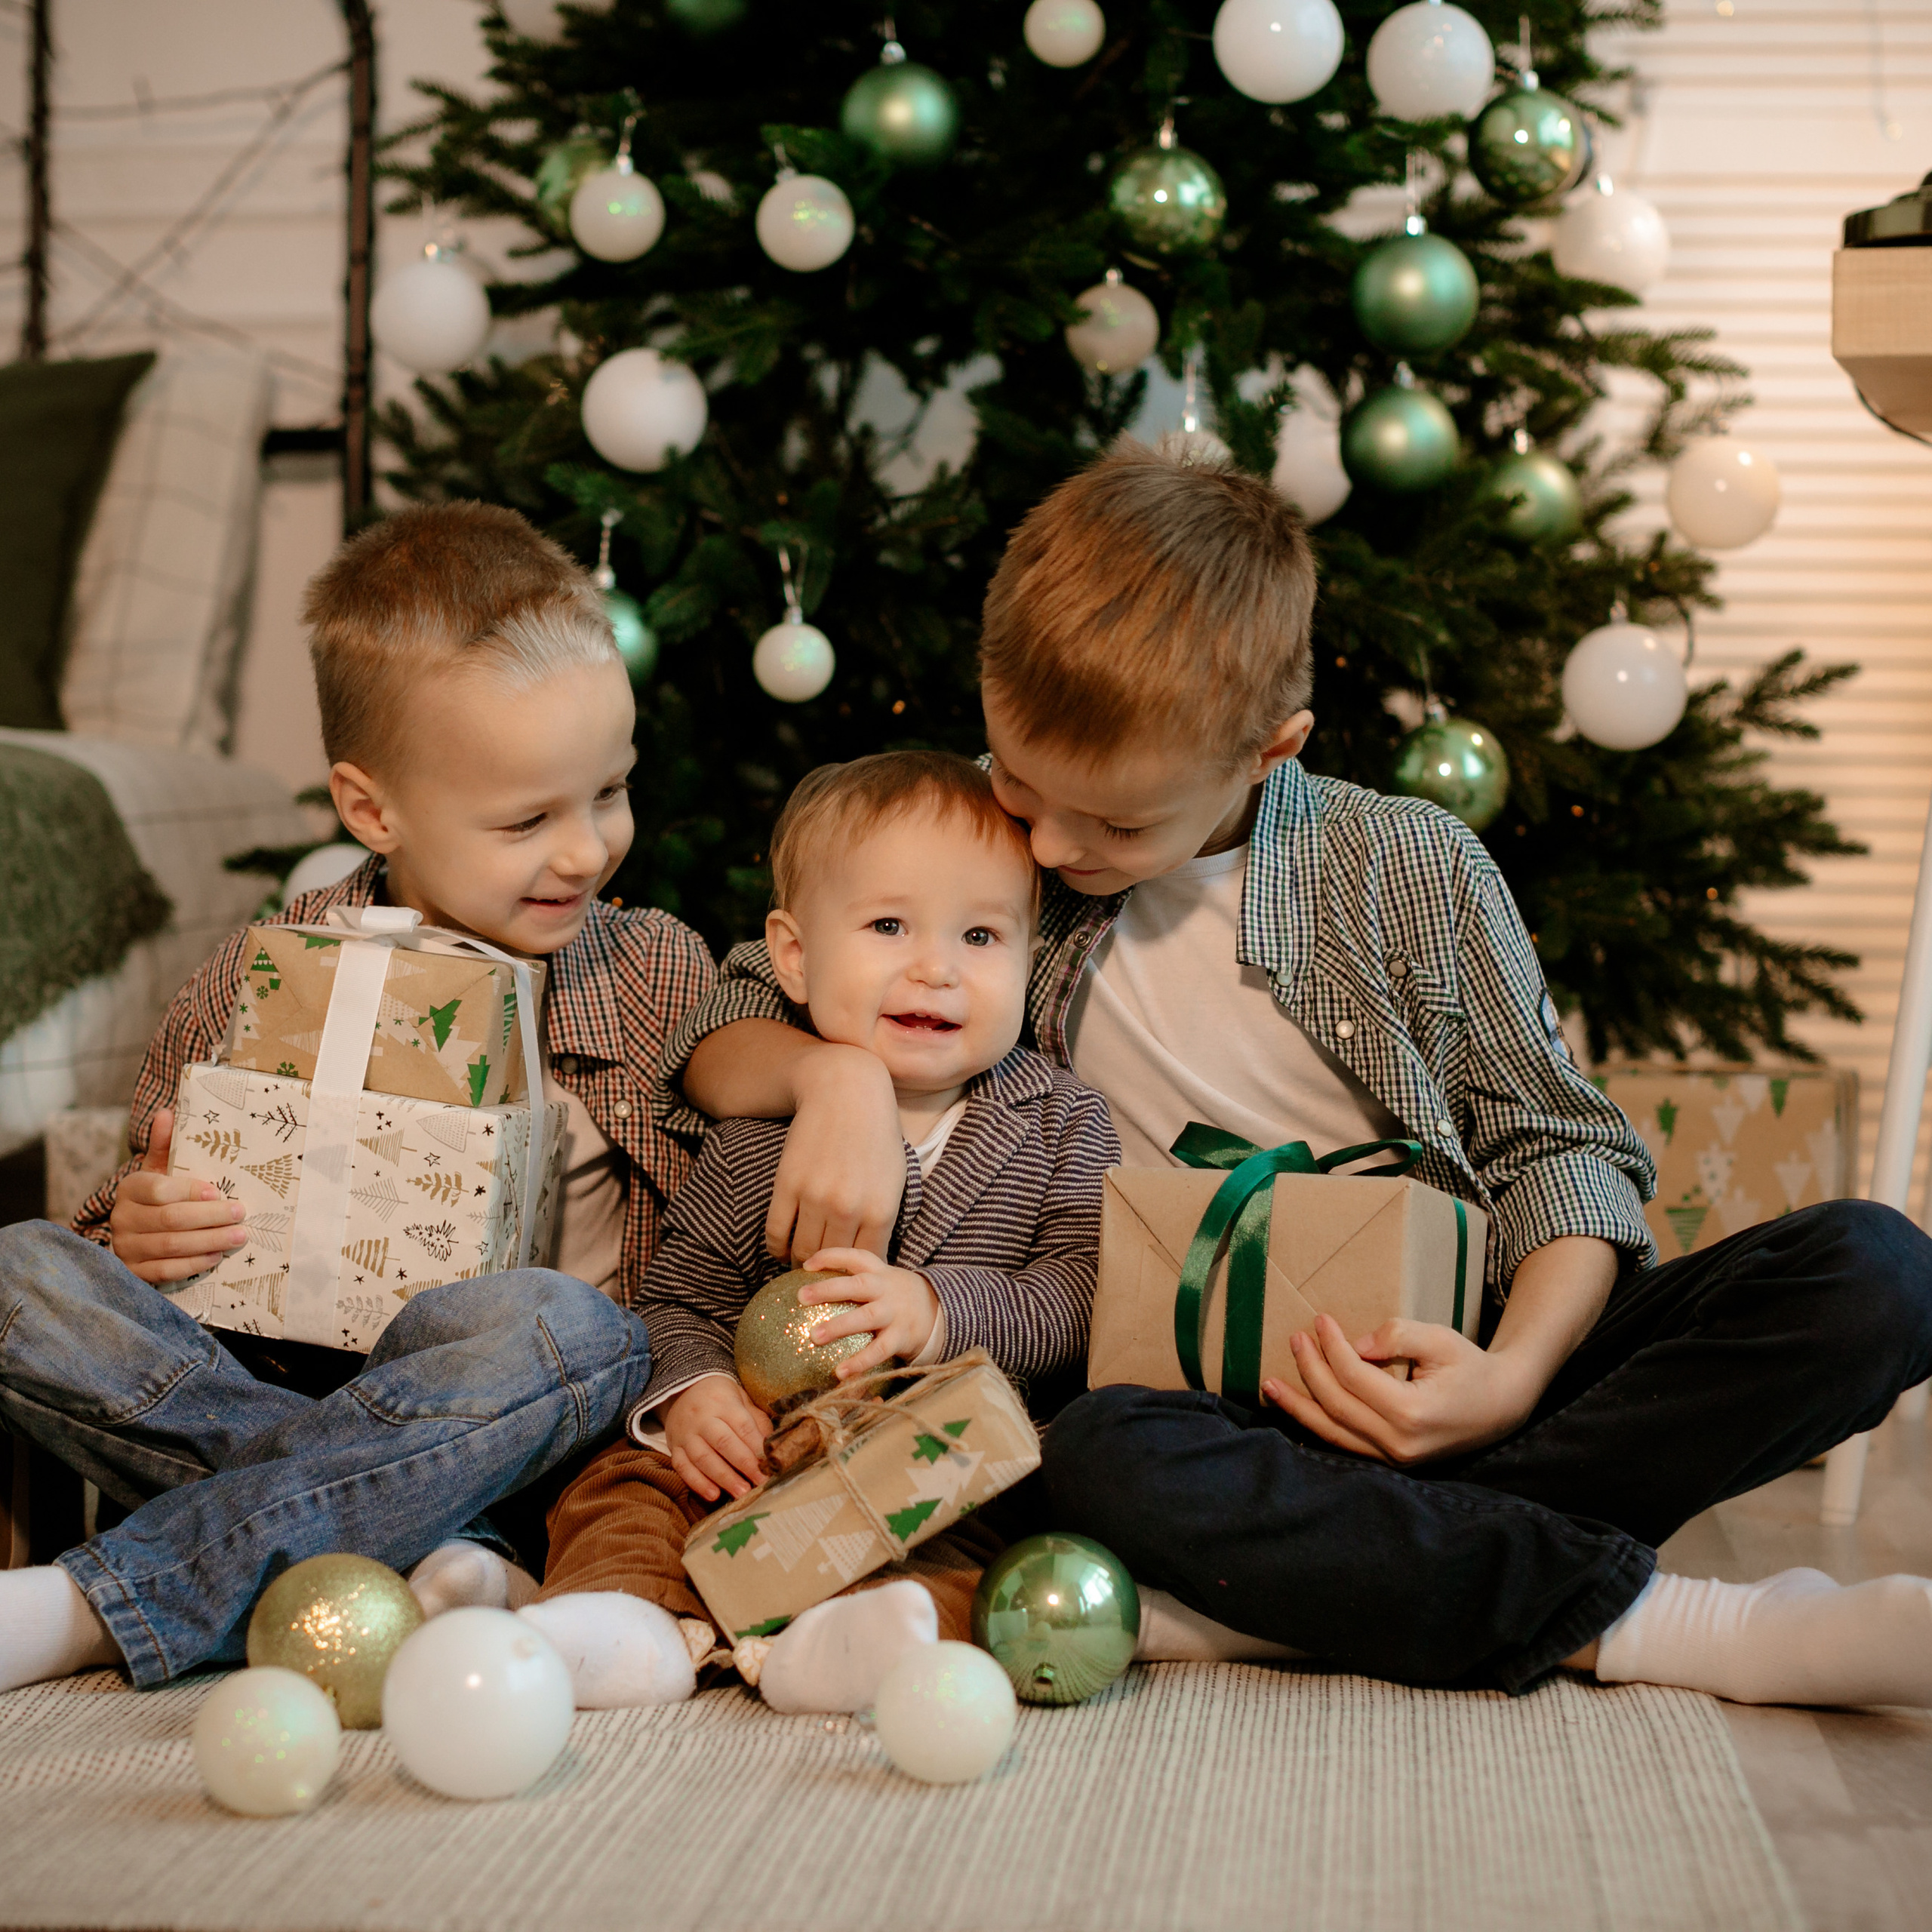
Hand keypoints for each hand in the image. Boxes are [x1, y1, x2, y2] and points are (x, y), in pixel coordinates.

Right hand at [107, 1109, 248, 1284]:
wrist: (136, 1235)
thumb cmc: (159, 1197)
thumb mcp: (160, 1170)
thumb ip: (166, 1145)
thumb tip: (168, 1112)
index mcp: (130, 1189)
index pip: (158, 1189)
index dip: (189, 1191)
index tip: (217, 1192)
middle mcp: (123, 1218)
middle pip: (170, 1219)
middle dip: (210, 1217)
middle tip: (241, 1214)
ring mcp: (126, 1247)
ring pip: (170, 1246)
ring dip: (209, 1241)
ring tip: (239, 1236)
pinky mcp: (134, 1272)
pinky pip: (165, 1271)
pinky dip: (193, 1264)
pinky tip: (215, 1257)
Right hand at [664, 1376, 772, 1502]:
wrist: (683, 1389)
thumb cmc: (721, 1398)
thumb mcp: (741, 1399)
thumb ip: (756, 1421)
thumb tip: (772, 1447)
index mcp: (723, 1402)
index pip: (742, 1425)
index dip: (756, 1446)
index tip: (770, 1464)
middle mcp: (702, 1418)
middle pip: (723, 1442)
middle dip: (744, 1465)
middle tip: (760, 1482)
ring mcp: (686, 1433)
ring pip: (703, 1458)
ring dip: (723, 1478)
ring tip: (741, 1493)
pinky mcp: (674, 1447)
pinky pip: (682, 1467)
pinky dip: (697, 1483)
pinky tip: (713, 1495)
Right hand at [765, 1046, 905, 1264]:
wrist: (845, 1093)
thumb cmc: (876, 1137)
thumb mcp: (894, 1180)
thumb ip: (884, 1221)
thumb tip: (873, 1260)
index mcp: (880, 1210)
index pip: (868, 1264)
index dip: (859, 1276)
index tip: (851, 1279)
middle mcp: (848, 1209)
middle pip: (833, 1261)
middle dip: (828, 1276)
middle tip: (822, 1278)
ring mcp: (814, 1198)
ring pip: (802, 1252)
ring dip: (800, 1264)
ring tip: (801, 1266)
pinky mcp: (787, 1185)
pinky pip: (776, 1233)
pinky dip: (777, 1248)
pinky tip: (782, 1250)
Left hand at [798, 1248, 939, 1379]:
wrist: (939, 1310)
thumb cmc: (895, 1296)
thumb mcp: (881, 1279)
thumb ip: (854, 1281)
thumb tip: (809, 1289)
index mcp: (878, 1272)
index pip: (855, 1257)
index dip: (831, 1257)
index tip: (807, 1265)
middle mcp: (886, 1289)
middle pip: (857, 1285)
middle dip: (828, 1289)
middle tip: (801, 1296)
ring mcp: (894, 1313)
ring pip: (866, 1317)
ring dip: (840, 1326)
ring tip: (815, 1336)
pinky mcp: (901, 1337)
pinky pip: (879, 1350)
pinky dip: (859, 1362)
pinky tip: (839, 1372)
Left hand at [1262, 1314, 1540, 1465]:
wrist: (1501, 1408)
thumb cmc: (1471, 1368)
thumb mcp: (1441, 1340)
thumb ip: (1398, 1336)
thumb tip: (1355, 1344)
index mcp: (1413, 1413)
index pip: (1354, 1377)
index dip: (1332, 1346)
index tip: (1319, 1320)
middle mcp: (1399, 1445)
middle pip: (1336, 1405)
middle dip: (1310, 1369)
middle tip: (1295, 1338)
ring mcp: (1393, 1460)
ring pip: (1332, 1433)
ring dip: (1298, 1407)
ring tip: (1269, 1384)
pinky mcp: (1390, 1462)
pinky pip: (1344, 1445)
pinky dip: (1317, 1426)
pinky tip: (1296, 1410)